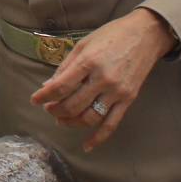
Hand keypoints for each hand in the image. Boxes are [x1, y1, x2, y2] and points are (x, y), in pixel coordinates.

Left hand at [29, 8, 176, 151]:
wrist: (146, 35)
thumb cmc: (111, 35)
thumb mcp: (84, 44)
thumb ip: (66, 66)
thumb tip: (48, 85)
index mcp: (89, 62)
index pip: (61, 86)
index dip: (44, 96)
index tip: (35, 100)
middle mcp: (103, 79)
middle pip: (73, 105)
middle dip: (56, 110)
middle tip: (49, 109)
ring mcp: (117, 92)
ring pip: (89, 118)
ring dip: (71, 122)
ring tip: (61, 120)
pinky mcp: (128, 100)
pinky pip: (112, 124)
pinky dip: (98, 138)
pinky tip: (87, 146)